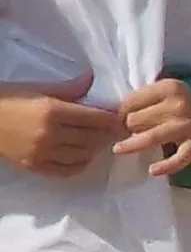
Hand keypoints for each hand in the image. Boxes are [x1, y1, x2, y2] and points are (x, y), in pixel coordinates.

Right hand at [0, 78, 119, 178]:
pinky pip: (68, 171)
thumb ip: (68, 89)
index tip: (119, 118)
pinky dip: (81, 164)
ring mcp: (43, 153)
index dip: (111, 119)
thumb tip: (91, 80)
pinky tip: (83, 155)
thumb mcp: (38, 89)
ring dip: (95, 148)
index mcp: (52, 111)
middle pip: (93, 138)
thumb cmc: (9, 99)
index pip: (95, 118)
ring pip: (84, 155)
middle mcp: (50, 134)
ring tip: (98, 141)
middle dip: (106, 134)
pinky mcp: (35, 166)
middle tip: (113, 130)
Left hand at [112, 78, 190, 179]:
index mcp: (168, 88)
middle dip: (129, 127)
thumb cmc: (177, 101)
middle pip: (137, 121)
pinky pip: (180, 158)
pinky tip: (152, 171)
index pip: (130, 103)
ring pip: (150, 137)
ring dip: (133, 144)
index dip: (120, 113)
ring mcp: (190, 125)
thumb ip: (139, 99)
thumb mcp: (159, 91)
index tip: (119, 119)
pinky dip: (166, 166)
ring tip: (120, 149)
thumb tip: (115, 119)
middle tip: (128, 131)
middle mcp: (180, 105)